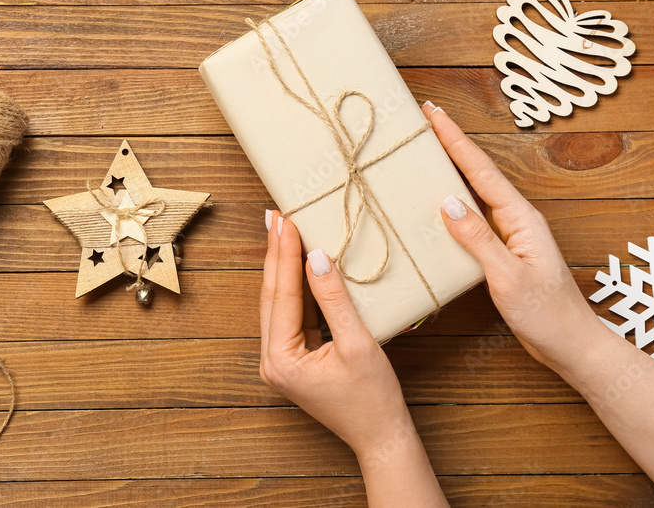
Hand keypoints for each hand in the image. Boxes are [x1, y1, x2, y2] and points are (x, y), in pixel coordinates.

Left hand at [259, 211, 448, 506]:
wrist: (381, 437)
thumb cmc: (373, 399)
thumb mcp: (358, 343)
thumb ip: (334, 298)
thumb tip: (317, 257)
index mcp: (281, 359)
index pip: (282, 294)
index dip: (284, 254)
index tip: (285, 220)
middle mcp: (272, 360)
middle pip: (273, 296)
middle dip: (276, 254)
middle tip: (276, 215)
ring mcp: (280, 360)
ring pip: (279, 303)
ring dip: (283, 267)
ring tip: (283, 230)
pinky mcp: (293, 359)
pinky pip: (291, 315)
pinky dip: (295, 288)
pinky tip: (298, 262)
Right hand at [422, 101, 604, 371]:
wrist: (570, 344)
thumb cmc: (547, 314)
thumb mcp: (508, 277)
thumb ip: (479, 239)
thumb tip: (448, 203)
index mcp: (520, 218)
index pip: (481, 171)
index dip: (455, 140)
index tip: (433, 114)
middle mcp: (515, 219)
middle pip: (477, 173)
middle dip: (451, 144)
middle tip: (423, 120)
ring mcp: (510, 234)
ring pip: (474, 193)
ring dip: (450, 170)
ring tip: (424, 152)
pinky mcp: (502, 251)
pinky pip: (473, 218)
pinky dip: (453, 203)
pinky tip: (436, 203)